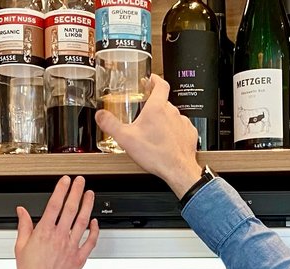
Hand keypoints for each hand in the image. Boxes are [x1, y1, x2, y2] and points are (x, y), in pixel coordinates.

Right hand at [13, 176, 98, 268]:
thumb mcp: (20, 246)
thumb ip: (24, 226)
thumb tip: (21, 211)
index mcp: (44, 232)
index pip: (55, 205)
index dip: (61, 190)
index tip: (65, 181)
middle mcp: (60, 237)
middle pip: (71, 209)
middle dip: (77, 192)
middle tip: (81, 181)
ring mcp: (71, 247)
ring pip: (83, 221)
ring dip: (88, 205)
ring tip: (90, 194)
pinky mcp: (79, 258)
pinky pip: (90, 241)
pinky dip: (94, 230)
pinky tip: (95, 222)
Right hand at [94, 75, 202, 198]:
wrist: (177, 169)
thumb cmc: (156, 154)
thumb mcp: (126, 138)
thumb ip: (110, 124)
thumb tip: (100, 115)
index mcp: (157, 108)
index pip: (160, 84)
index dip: (155, 79)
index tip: (151, 79)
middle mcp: (172, 112)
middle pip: (164, 102)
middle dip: (155, 105)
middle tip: (146, 113)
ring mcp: (182, 122)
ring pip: (172, 115)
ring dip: (164, 120)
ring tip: (155, 131)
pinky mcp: (189, 133)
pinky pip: (181, 128)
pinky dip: (174, 131)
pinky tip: (166, 140)